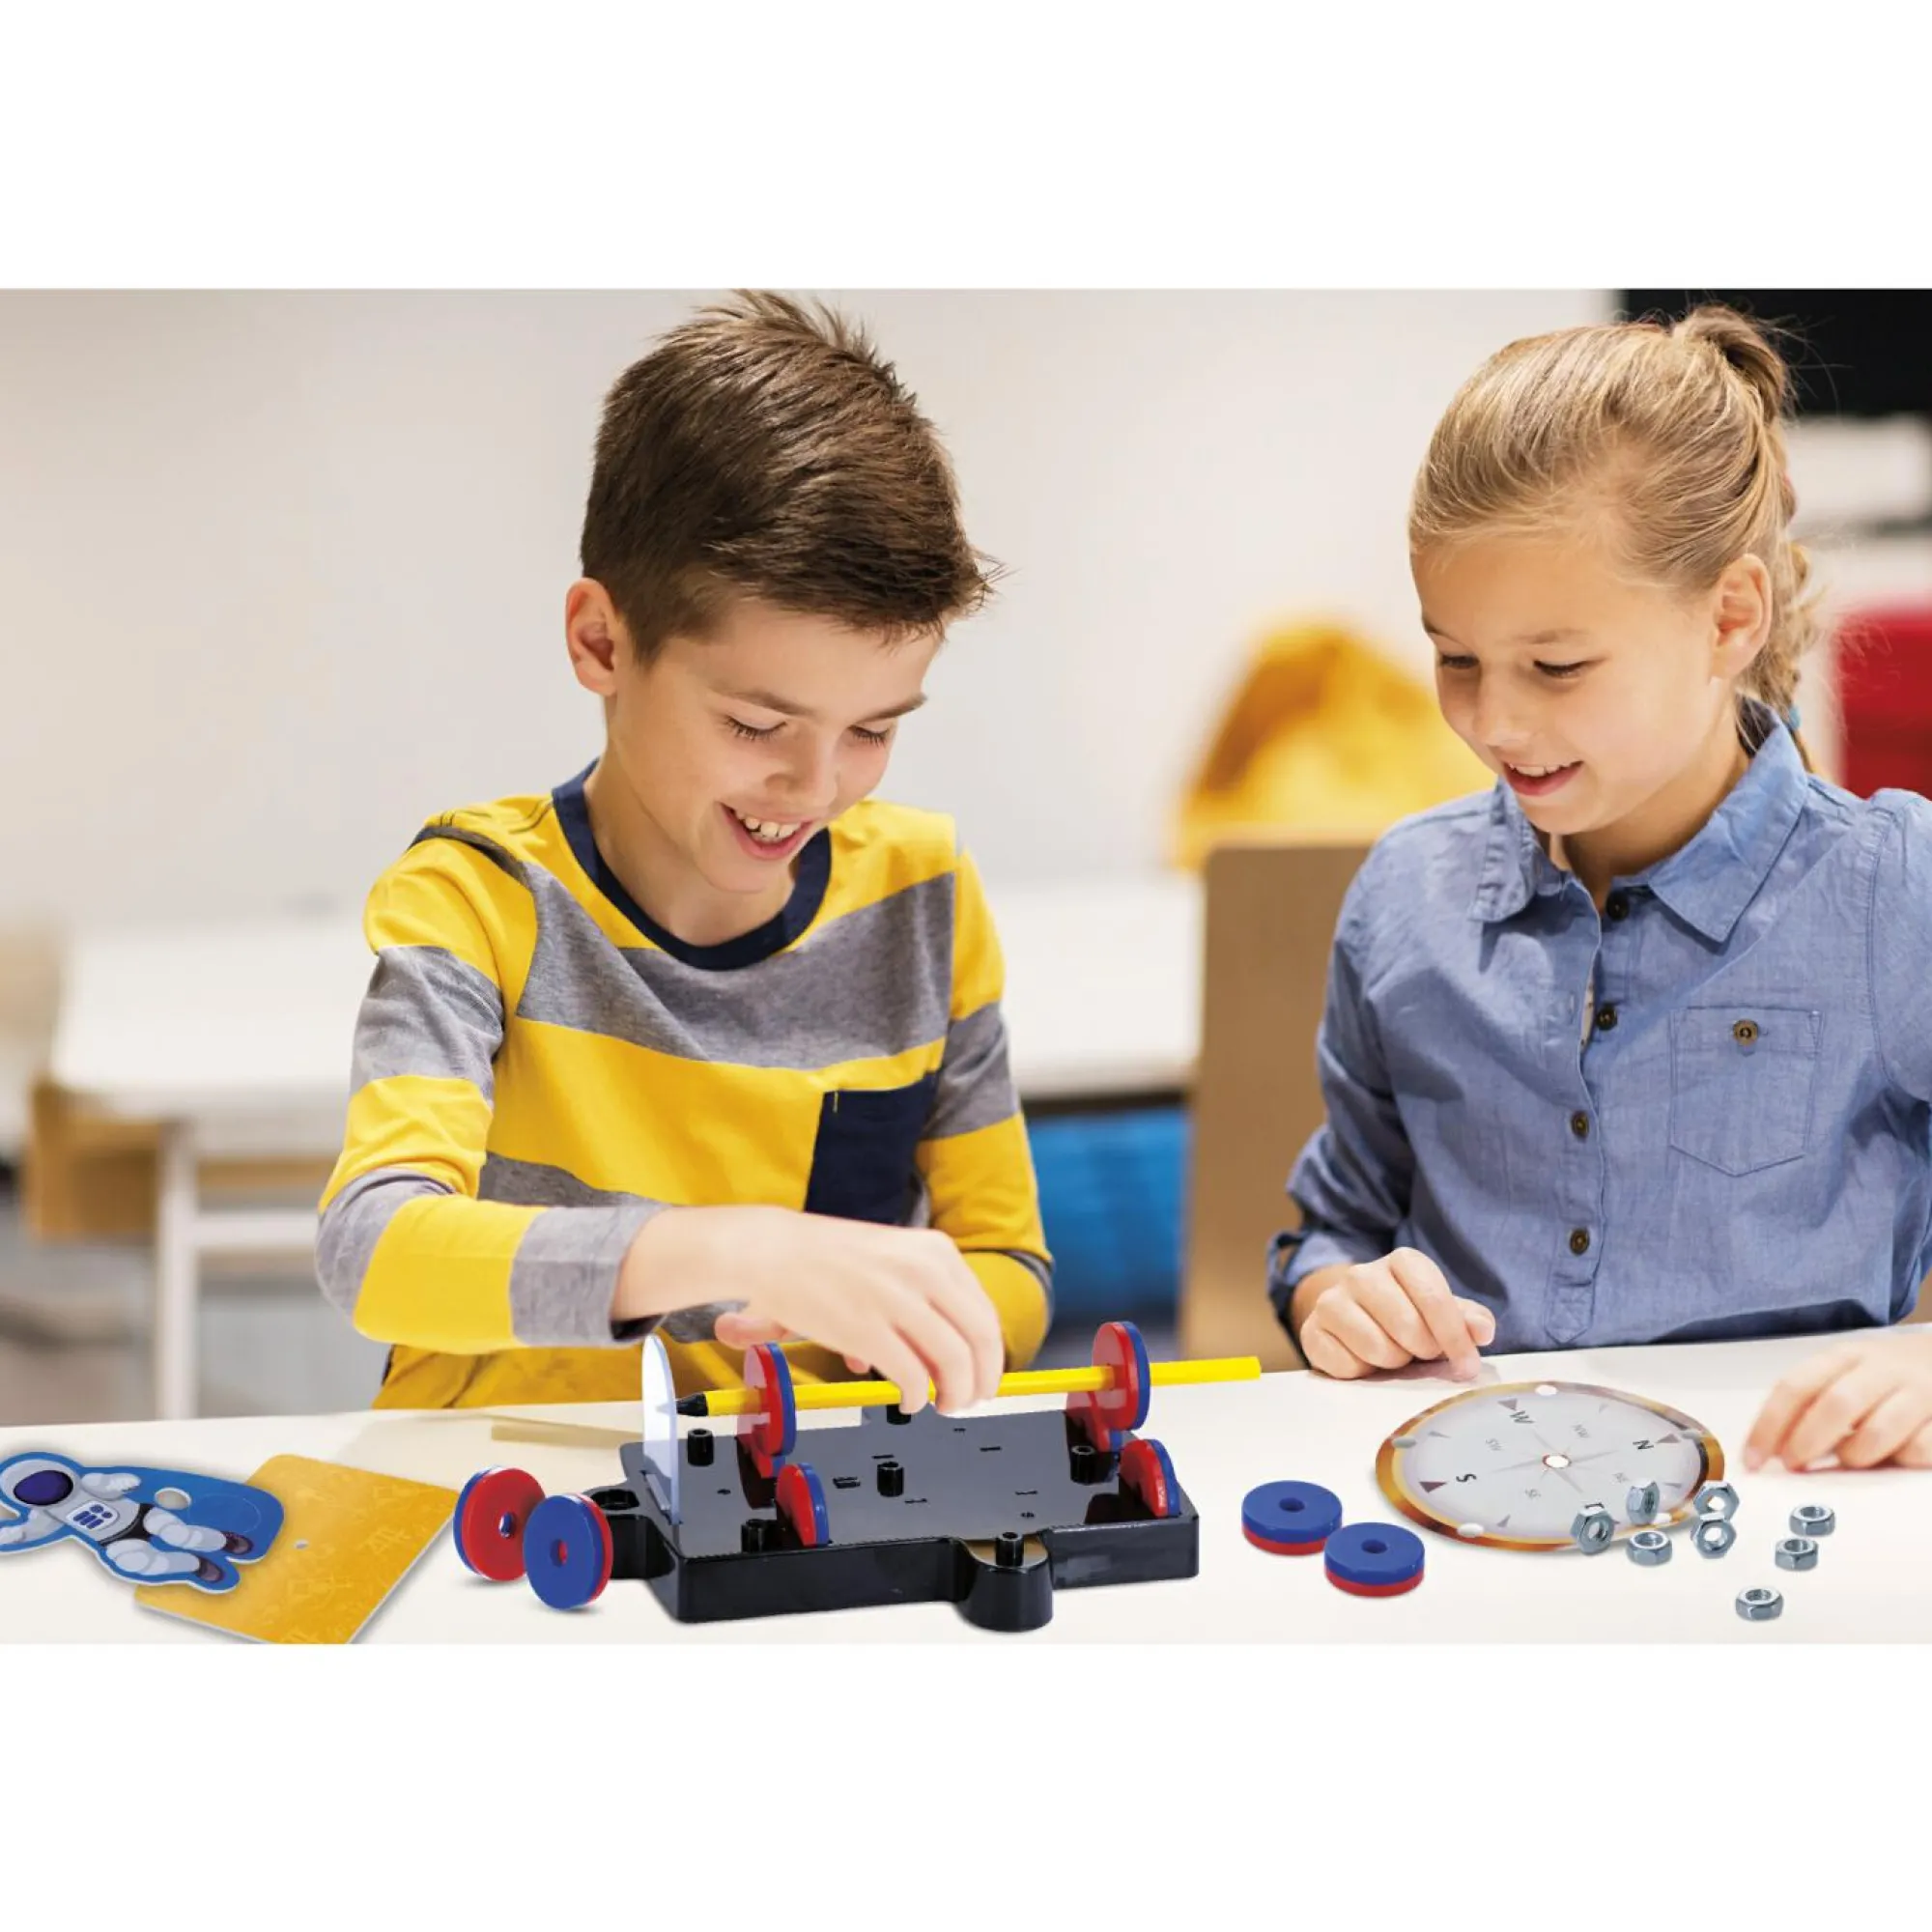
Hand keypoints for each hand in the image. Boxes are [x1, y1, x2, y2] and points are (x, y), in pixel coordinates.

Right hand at [627, 1207, 1005, 1415]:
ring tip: (946, 1405)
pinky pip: (913, 1375)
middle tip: (974, 1399)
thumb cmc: (825, 1256)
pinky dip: (918, 1397)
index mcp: (935, 1251)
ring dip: (957, 1393)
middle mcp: (924, 1271)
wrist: (773, 1250)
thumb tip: (940, 1353)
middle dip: (984, 1377)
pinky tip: (910, 1402)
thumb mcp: (891, 1260)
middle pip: (980, 1337)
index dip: (991, 1353)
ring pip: (955, 1360)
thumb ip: (922, 1300)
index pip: (983, 1311)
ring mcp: (897, 1299)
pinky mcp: (867, 1329)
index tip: (986, 1374)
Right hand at [1296, 1248, 1494, 1380]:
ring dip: (1392, 1363)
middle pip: (1408, 1327)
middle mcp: (1361, 1274)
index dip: (1454, 1336)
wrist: (1353, 1315)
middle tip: (1420, 1352)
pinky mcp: (1311, 1330)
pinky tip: (1363, 1359)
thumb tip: (1482, 1330)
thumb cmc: (1407, 1315)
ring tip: (1391, 1352)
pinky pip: (1348, 1366)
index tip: (1468, 1364)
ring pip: (1378, 1349)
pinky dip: (1362, 1373)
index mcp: (1401, 1261)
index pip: (1434, 1297)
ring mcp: (1331, 1301)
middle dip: (1422, 1350)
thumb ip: (1466, 1319)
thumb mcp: (1441, 1312)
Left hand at [1744, 1336, 1931, 1471]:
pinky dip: (1900, 1460)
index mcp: (1844, 1356)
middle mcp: (1880, 1369)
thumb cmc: (1886, 1375)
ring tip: (1850, 1461)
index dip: (1768, 1425)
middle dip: (1806, 1442)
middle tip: (1793, 1466)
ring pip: (1877, 1430)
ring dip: (1854, 1455)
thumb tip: (1773, 1449)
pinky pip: (1919, 1449)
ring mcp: (1917, 1392)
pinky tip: (1896, 1457)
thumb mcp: (1846, 1374)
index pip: (1795, 1386)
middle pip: (1834, 1405)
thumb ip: (1812, 1404)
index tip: (1753, 1458)